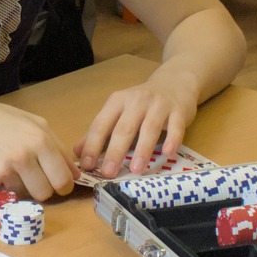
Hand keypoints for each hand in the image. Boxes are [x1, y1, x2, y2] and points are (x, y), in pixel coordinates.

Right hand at [0, 93, 76, 200]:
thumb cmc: (1, 119)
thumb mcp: (35, 123)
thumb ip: (58, 148)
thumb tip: (75, 174)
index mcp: (40, 140)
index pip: (63, 178)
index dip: (64, 186)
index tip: (60, 186)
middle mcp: (24, 156)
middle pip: (45, 193)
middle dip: (44, 190)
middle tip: (36, 181)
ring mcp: (4, 170)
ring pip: (24, 194)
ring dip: (21, 185)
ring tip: (10, 166)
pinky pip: (4, 190)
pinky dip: (2, 182)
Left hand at [77, 69, 197, 177]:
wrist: (174, 83)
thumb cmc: (142, 103)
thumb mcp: (118, 111)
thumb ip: (100, 131)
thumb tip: (78, 152)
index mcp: (117, 101)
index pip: (101, 124)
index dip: (93, 145)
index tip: (87, 166)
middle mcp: (137, 101)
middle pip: (124, 128)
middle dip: (115, 151)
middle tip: (108, 173)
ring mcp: (159, 105)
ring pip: (149, 128)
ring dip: (143, 150)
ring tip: (135, 170)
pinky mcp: (178, 111)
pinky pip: (175, 127)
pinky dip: (172, 140)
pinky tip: (168, 153)